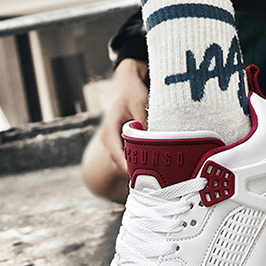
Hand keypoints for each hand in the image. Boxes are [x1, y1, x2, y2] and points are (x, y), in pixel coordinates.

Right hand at [81, 58, 148, 201]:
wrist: (125, 82)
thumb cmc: (131, 92)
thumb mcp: (139, 104)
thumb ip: (143, 123)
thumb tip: (152, 140)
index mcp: (110, 130)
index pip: (116, 155)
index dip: (128, 169)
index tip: (141, 179)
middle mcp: (108, 138)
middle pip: (120, 162)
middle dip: (135, 172)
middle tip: (155, 182)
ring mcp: (112, 140)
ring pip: (124, 159)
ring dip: (137, 166)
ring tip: (157, 175)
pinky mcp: (119, 140)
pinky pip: (126, 154)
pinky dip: (137, 159)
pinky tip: (154, 163)